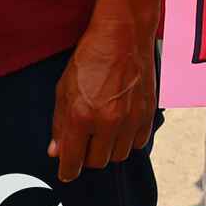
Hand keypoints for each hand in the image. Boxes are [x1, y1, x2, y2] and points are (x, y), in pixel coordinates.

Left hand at [48, 19, 156, 181]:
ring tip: (104, 131)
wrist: (123, 35)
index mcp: (82, 117)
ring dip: (109, 149)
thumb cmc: (90, 58)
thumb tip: (57, 151)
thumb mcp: (64, 89)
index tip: (67, 170)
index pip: (73, 162)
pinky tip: (122, 125)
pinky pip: (138, 143)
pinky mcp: (148, 113)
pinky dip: (129, 140)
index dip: (67, 170)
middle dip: (88, 156)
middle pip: (97, 162)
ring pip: (118, 155)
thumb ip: (60, 124)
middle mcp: (108, 122)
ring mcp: (131, 118)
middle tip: (85, 141)